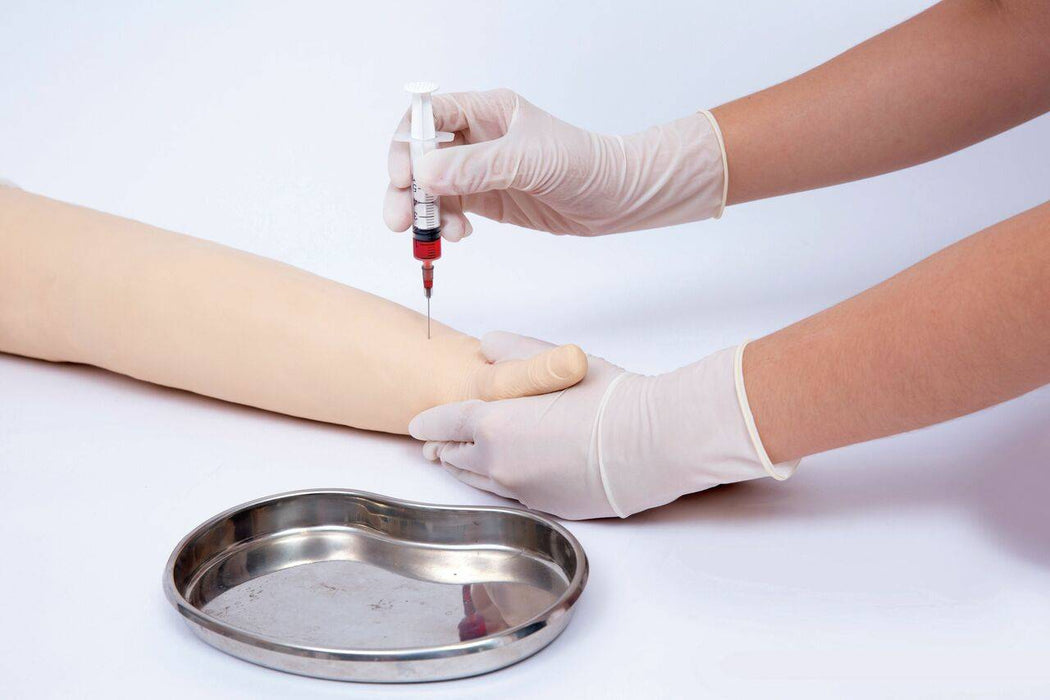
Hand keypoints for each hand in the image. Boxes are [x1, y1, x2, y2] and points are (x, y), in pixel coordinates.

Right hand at [384, 89, 726, 240]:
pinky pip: (449, 210)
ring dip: (424, 213)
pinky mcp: (485, 198)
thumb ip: (476, 166)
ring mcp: (478, 170)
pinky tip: (459, 236)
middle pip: (420, 156)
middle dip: (406, 187)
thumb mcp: (529, 161)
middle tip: (401, 220)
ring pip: (430, 188)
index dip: (408, 144)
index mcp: (486, 110)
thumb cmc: (585, 164)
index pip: (429, 117)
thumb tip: (424, 173)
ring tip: (439, 237)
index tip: (403, 176)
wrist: (617, 198)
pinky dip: (445, 225)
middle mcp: (476, 137)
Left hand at [408, 332, 797, 518]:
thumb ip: (514, 353)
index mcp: (495, 425)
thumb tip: (487, 345)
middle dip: (442, 448)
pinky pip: (509, 496)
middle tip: (433, 445)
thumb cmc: (611, 399)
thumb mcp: (558, 363)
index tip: (417, 424)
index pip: (444, 423)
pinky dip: (498, 483)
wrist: (652, 443)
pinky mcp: (546, 508)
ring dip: (465, 469)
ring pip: (477, 482)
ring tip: (457, 462)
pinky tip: (503, 476)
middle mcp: (499, 464)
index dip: (427, 422)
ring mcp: (522, 492)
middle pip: (455, 457)